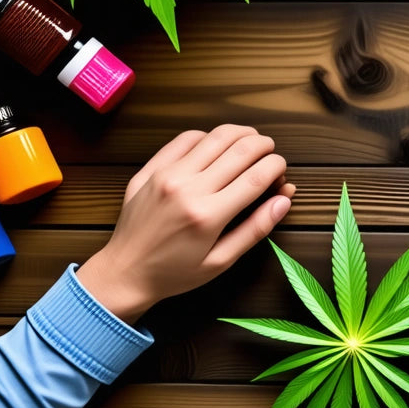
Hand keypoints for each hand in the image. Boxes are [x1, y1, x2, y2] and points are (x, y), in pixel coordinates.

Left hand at [76, 126, 295, 323]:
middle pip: (241, 149)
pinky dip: (208, 137)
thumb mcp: (221, 261)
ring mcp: (167, 175)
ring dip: (242, 134)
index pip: (257, 176)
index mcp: (208, 216)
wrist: (123, 273)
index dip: (278, 167)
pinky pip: (186, 139)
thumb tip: (284, 200)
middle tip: (271, 156)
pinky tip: (217, 147)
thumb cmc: (174, 273)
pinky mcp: (151, 170)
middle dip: (265, 147)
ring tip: (251, 142)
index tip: (282, 174)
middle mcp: (188, 189)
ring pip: (216, 137)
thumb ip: (255, 229)